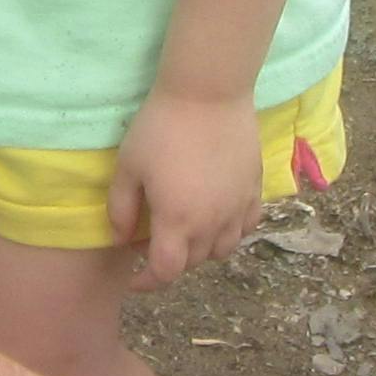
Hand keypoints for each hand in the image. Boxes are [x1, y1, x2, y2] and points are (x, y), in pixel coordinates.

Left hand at [108, 89, 265, 291]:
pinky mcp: (255, 189)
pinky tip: (218, 219)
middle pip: (193, 262)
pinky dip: (231, 232)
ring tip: (186, 233)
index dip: (148, 283)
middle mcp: (211, 223)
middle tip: (153, 242)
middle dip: (171, 261)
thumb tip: (120, 241)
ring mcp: (237, 207)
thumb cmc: (160, 128)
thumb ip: (120, 209)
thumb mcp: (128, 167)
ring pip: (223, 250)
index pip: (166, 272)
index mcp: (177, 221)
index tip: (135, 280)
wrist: (208, 93)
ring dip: (202, 250)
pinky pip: (246, 226)